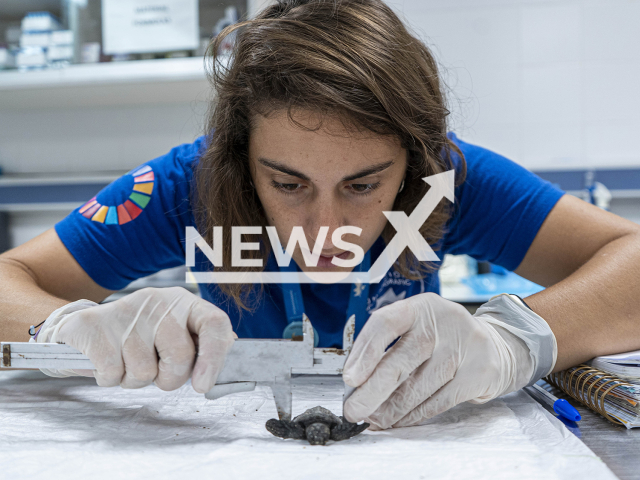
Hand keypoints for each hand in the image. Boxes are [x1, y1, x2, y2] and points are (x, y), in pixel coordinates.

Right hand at [37, 287, 235, 392]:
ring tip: (127, 361)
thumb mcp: (174, 331)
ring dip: (135, 379)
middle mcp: (159, 301)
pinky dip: (111, 378)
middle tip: (155, 371)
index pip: (214, 324)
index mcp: (184, 302)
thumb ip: (201, 341)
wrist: (85, 327)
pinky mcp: (96, 326)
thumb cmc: (139, 336)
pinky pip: (114, 374)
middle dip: (169, 378)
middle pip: (180, 357)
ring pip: (144, 371)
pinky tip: (108, 361)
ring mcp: (127, 312)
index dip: (214, 358)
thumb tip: (230, 349)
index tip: (203, 385)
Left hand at [342, 293, 553, 428]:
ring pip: (417, 387)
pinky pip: (438, 402)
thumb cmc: (441, 339)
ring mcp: (464, 347)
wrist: (494, 346)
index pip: (386, 322)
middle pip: (400, 361)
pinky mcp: (479, 373)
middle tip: (353, 411)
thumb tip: (356, 385)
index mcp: (420, 306)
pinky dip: (413, 416)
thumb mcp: (417, 327)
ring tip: (374, 419)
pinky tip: (398, 421)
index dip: (365, 351)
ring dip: (390, 409)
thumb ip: (388, 347)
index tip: (349, 378)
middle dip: (371, 392)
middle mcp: (443, 322)